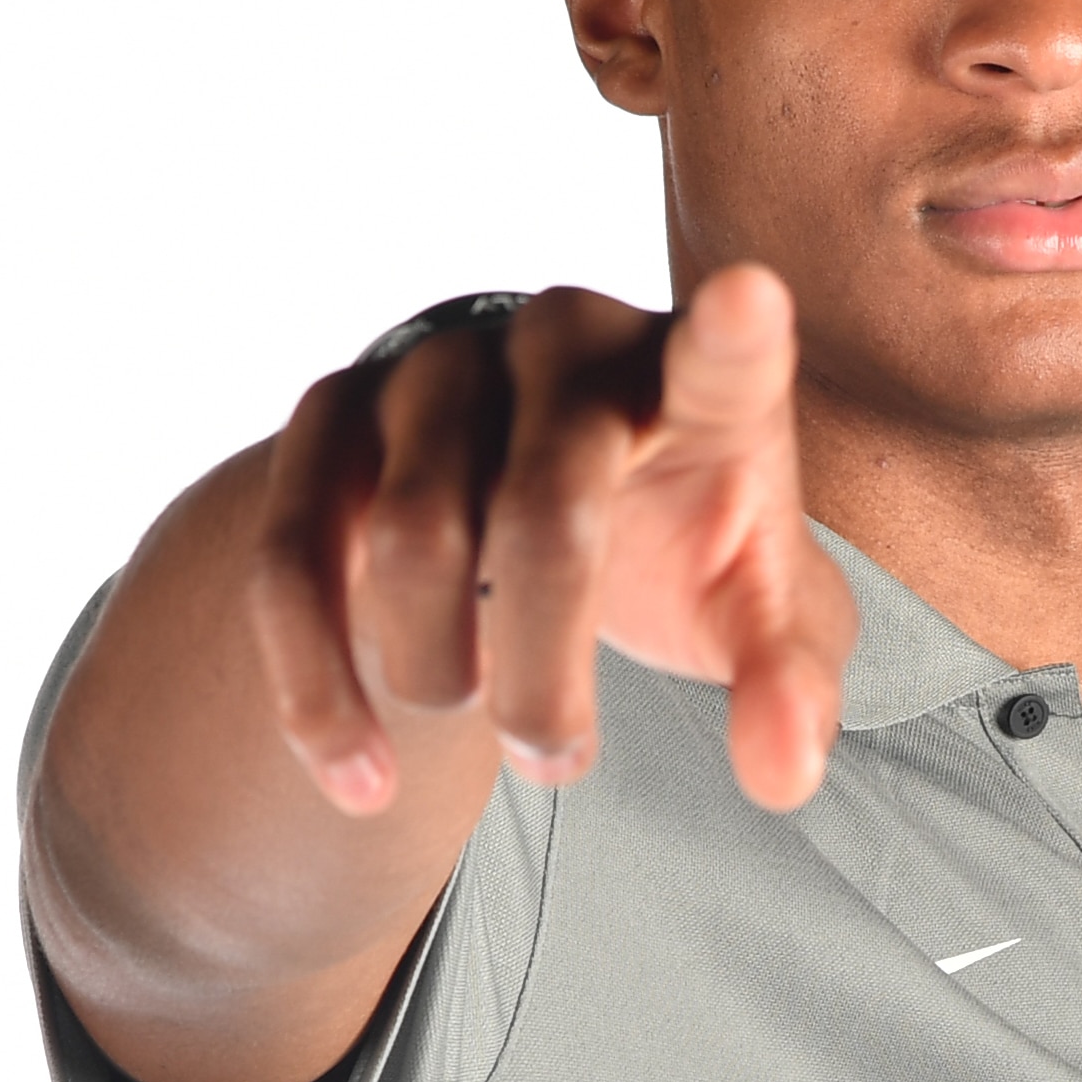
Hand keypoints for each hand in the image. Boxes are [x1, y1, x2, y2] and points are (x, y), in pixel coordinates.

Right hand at [246, 264, 854, 815]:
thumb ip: (791, 687)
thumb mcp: (758, 620)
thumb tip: (783, 775)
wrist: (541, 501)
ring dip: (438, 676)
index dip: (732, 335)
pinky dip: (317, 690)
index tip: (749, 301)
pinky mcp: (333, 410)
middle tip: (560, 760)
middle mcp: (564, 343)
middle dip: (542, 675)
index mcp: (695, 381)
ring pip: (406, 538)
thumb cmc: (683, 549)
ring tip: (490, 741)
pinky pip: (290, 556)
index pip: (722, 358)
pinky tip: (363, 780)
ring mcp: (439, 364)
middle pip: (544, 514)